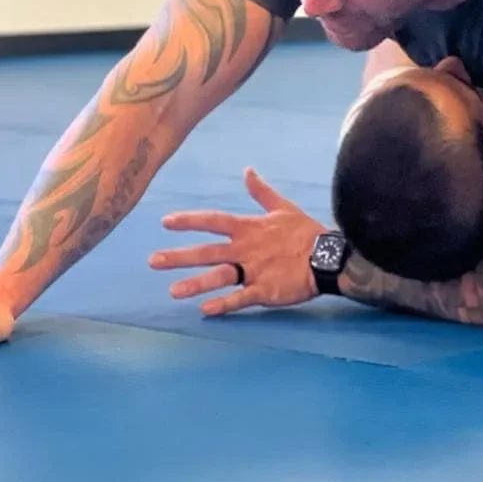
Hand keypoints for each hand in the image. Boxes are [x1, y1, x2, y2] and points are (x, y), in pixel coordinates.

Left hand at [151, 168, 326, 315]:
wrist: (329, 257)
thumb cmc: (306, 233)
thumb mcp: (283, 208)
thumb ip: (261, 192)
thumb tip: (247, 171)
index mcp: (249, 228)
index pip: (214, 221)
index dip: (189, 221)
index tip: (166, 222)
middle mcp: (246, 249)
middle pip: (208, 252)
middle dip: (180, 256)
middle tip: (153, 261)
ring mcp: (255, 271)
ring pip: (220, 276)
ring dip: (196, 284)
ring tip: (173, 292)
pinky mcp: (265, 290)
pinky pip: (241, 298)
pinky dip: (224, 304)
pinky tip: (206, 310)